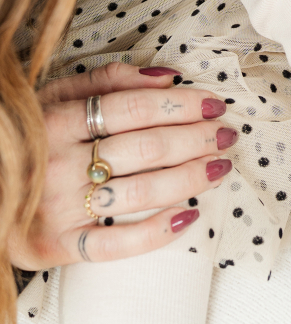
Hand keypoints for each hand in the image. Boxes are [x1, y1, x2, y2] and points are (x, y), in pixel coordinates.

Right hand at [10, 64, 236, 270]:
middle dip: (196, 139)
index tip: (213, 103)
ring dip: (189, 178)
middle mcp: (59, 164)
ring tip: (218, 167)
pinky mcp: (58, 247)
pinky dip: (155, 232)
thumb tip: (166, 76)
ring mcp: (59, 208)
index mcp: (58, 120)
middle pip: (146, 148)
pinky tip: (187, 217)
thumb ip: (106, 80)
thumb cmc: (30, 138)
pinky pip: (115, 245)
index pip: (134, 108)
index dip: (180, 104)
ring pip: (140, 192)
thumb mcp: (54, 96)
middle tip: (227, 134)